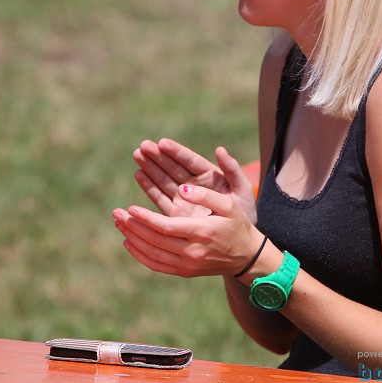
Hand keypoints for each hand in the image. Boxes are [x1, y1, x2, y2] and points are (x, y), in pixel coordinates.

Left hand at [113, 184, 264, 277]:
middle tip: (116, 213)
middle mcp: (192, 252)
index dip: (146, 219)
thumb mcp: (229, 205)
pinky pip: (157, 266)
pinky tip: (129, 243)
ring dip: (133, 239)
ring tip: (118, 224)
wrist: (247, 256)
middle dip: (133, 226)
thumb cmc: (238, 225)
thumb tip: (182, 188)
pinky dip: (140, 255)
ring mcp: (187, 265)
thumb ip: (205, 195)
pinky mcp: (184, 272)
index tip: (130, 208)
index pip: (166, 228)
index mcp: (202, 233)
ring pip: (152, 254)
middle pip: (155, 240)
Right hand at [132, 138, 256, 222]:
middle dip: (158, 156)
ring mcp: (183, 198)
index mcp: (209, 175)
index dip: (176, 152)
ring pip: (163, 179)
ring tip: (137, 154)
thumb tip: (220, 149)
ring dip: (150, 167)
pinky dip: (149, 187)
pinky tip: (139, 174)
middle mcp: (193, 184)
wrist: (240, 239)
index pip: (190, 161)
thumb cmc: (244, 211)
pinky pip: (160, 198)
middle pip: (172, 167)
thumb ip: (232, 170)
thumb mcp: (242, 189)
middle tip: (143, 146)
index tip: (162, 143)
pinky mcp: (176, 213)